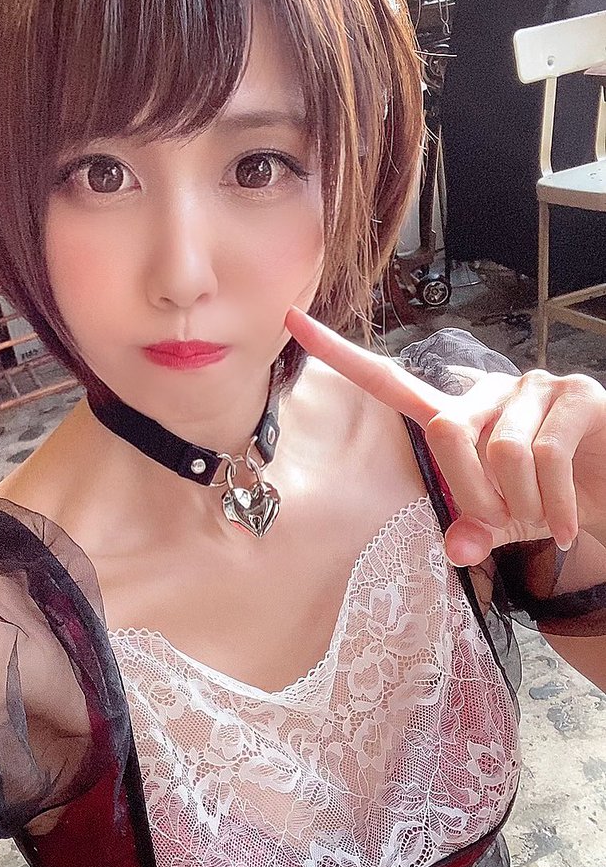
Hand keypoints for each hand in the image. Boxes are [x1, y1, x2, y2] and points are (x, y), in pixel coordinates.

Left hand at [285, 308, 605, 566]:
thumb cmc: (547, 502)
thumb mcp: (501, 523)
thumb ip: (471, 528)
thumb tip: (456, 548)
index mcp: (456, 413)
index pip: (385, 380)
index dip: (337, 353)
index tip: (290, 319)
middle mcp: (489, 389)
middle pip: (444, 433)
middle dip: (472, 495)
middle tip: (503, 522)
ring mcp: (535, 385)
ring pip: (500, 451)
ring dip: (521, 503)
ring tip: (540, 516)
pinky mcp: (578, 395)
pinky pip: (546, 454)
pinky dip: (552, 505)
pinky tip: (564, 525)